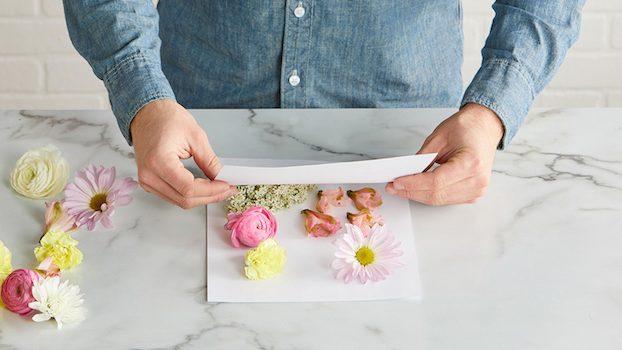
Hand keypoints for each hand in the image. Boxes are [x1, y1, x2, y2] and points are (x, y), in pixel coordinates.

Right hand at [131, 99, 236, 207]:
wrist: (148, 114)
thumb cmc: (167, 119)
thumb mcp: (196, 137)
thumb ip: (210, 161)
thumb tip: (221, 177)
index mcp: (158, 161)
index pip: (189, 188)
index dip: (211, 190)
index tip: (226, 186)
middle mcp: (148, 175)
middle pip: (184, 199)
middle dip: (210, 196)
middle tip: (227, 189)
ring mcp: (146, 181)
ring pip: (179, 201)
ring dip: (201, 198)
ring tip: (219, 189)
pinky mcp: (148, 183)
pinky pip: (173, 196)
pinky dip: (190, 195)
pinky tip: (203, 188)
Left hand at [386, 103, 503, 204]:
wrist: (485, 127)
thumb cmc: (467, 127)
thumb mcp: (439, 137)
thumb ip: (422, 158)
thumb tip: (405, 173)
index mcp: (471, 163)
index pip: (436, 182)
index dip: (413, 184)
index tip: (396, 182)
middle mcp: (477, 180)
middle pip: (436, 194)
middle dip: (411, 192)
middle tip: (393, 187)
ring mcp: (477, 189)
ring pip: (439, 200)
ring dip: (418, 195)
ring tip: (400, 188)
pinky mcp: (473, 193)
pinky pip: (446, 199)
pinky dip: (429, 195)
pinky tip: (416, 189)